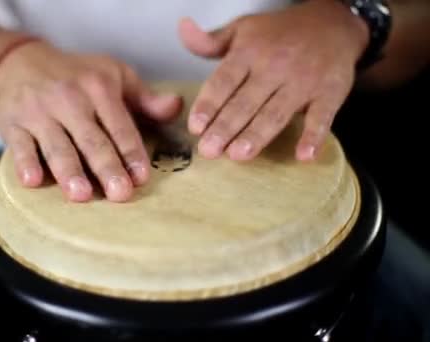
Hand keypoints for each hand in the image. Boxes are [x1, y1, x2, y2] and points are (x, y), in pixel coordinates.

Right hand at [0, 41, 181, 201]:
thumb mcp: (114, 76)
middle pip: (91, 139)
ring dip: (69, 170)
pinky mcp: (11, 121)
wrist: (22, 62)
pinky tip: (33, 180)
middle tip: (120, 193)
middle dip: (106, 167)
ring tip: (81, 194)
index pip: (119, 125)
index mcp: (98, 88)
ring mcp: (38, 111)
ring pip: (57, 145)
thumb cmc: (76, 76)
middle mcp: (69, 98)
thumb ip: (144, 98)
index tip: (141, 176)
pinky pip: (19, 144)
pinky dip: (24, 162)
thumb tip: (176, 107)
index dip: (131, 152)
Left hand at [179, 0, 368, 160]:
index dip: (209, 104)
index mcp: (250, 51)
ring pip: (275, 113)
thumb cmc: (280, 33)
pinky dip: (314, 136)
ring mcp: (304, 81)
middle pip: (246, 102)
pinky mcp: (330, 93)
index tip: (195, 127)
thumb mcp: (243, 29)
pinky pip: (322, 116)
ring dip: (257, 135)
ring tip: (238, 155)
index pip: (224, 81)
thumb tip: (182, 29)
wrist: (334, 23)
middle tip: (209, 151)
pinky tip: (303, 155)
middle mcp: (275, 66)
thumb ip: (210, 40)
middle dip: (226, 128)